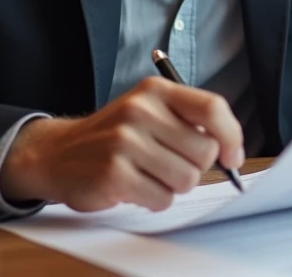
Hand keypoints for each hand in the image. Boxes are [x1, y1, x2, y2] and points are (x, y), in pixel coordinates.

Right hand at [0, 76, 243, 211]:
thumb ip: (189, 122)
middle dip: (195, 167)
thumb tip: (231, 151)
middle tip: (170, 165)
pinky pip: (162, 199)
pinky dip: (154, 199)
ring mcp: (124, 142)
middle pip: (204, 151)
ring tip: (150, 175)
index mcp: (155, 91)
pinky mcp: (113, 174)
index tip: (232, 156)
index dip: (231, 136)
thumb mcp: (150, 111)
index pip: (212, 108)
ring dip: (174, 186)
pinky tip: (135, 187)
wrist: (59, 153)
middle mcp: (140, 110)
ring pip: (186, 179)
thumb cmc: (116, 136)